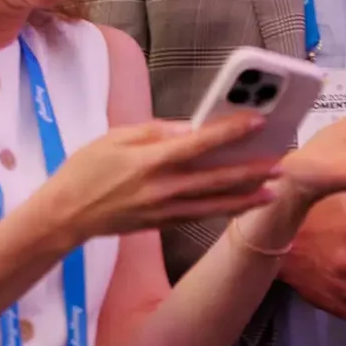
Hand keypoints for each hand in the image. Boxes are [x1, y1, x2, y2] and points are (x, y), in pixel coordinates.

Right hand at [41, 114, 280, 242]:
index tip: (259, 121)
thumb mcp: (115, 137)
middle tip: (281, 162)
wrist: (65, 216)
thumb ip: (155, 131)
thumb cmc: (85, 170)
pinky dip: (223, 210)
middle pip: (217, 179)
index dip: (231, 132)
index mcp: (150, 161)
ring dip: (246, 197)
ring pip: (214, 204)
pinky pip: (200, 215)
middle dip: (252, 171)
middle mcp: (163, 188)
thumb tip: (191, 128)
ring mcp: (164, 210)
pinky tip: (242, 204)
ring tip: (273, 190)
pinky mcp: (162, 224)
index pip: (200, 143)